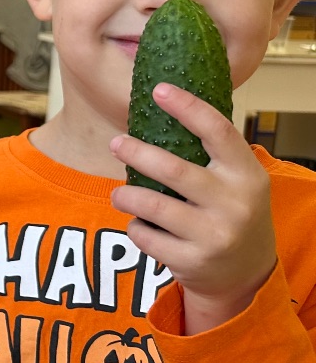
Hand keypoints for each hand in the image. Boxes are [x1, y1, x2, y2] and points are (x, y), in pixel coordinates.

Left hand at [108, 82, 276, 333]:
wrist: (247, 273)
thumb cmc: (230, 211)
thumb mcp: (237, 180)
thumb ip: (211, 153)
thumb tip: (164, 103)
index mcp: (246, 174)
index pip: (218, 132)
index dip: (188, 107)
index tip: (160, 89)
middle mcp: (235, 204)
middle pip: (173, 170)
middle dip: (136, 152)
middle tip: (116, 143)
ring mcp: (215, 235)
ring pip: (151, 205)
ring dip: (126, 196)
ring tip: (120, 194)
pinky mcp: (193, 261)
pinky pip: (145, 236)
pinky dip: (136, 227)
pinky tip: (142, 227)